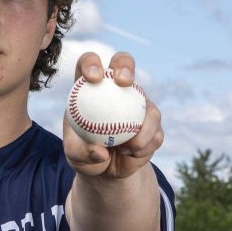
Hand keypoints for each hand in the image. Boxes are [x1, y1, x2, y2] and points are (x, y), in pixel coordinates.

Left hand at [63, 51, 163, 179]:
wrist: (105, 168)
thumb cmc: (84, 154)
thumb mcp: (75, 156)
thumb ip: (82, 152)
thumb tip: (101, 152)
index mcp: (90, 87)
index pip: (88, 63)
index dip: (91, 63)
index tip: (93, 78)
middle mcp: (116, 89)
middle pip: (123, 62)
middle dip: (125, 65)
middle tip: (124, 82)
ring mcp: (138, 104)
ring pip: (149, 105)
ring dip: (142, 128)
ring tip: (128, 147)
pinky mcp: (153, 125)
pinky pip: (156, 132)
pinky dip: (145, 146)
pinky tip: (134, 154)